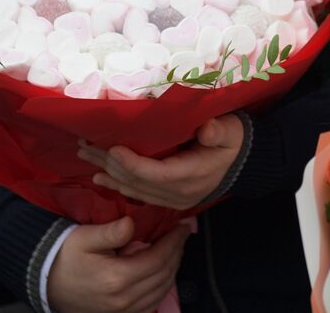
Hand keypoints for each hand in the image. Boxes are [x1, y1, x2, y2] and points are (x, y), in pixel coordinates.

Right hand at [46, 217, 190, 312]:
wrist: (47, 283)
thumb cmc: (67, 256)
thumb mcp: (84, 238)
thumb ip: (111, 232)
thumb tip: (132, 223)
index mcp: (117, 277)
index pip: (159, 257)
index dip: (174, 240)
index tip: (183, 226)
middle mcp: (123, 298)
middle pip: (164, 274)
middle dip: (177, 252)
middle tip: (181, 235)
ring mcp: (123, 311)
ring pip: (162, 290)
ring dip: (173, 269)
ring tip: (175, 250)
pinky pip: (152, 304)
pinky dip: (162, 287)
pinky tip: (163, 272)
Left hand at [78, 115, 244, 209]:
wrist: (244, 164)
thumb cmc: (235, 142)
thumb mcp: (232, 131)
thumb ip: (219, 131)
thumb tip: (207, 129)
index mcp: (192, 175)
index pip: (155, 173)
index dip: (132, 163)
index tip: (112, 148)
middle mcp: (178, 192)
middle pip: (137, 182)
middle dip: (110, 165)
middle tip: (86, 147)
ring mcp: (172, 199)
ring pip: (134, 189)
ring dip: (109, 174)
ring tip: (87, 158)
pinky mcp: (168, 199)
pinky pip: (138, 194)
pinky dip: (118, 185)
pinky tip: (101, 177)